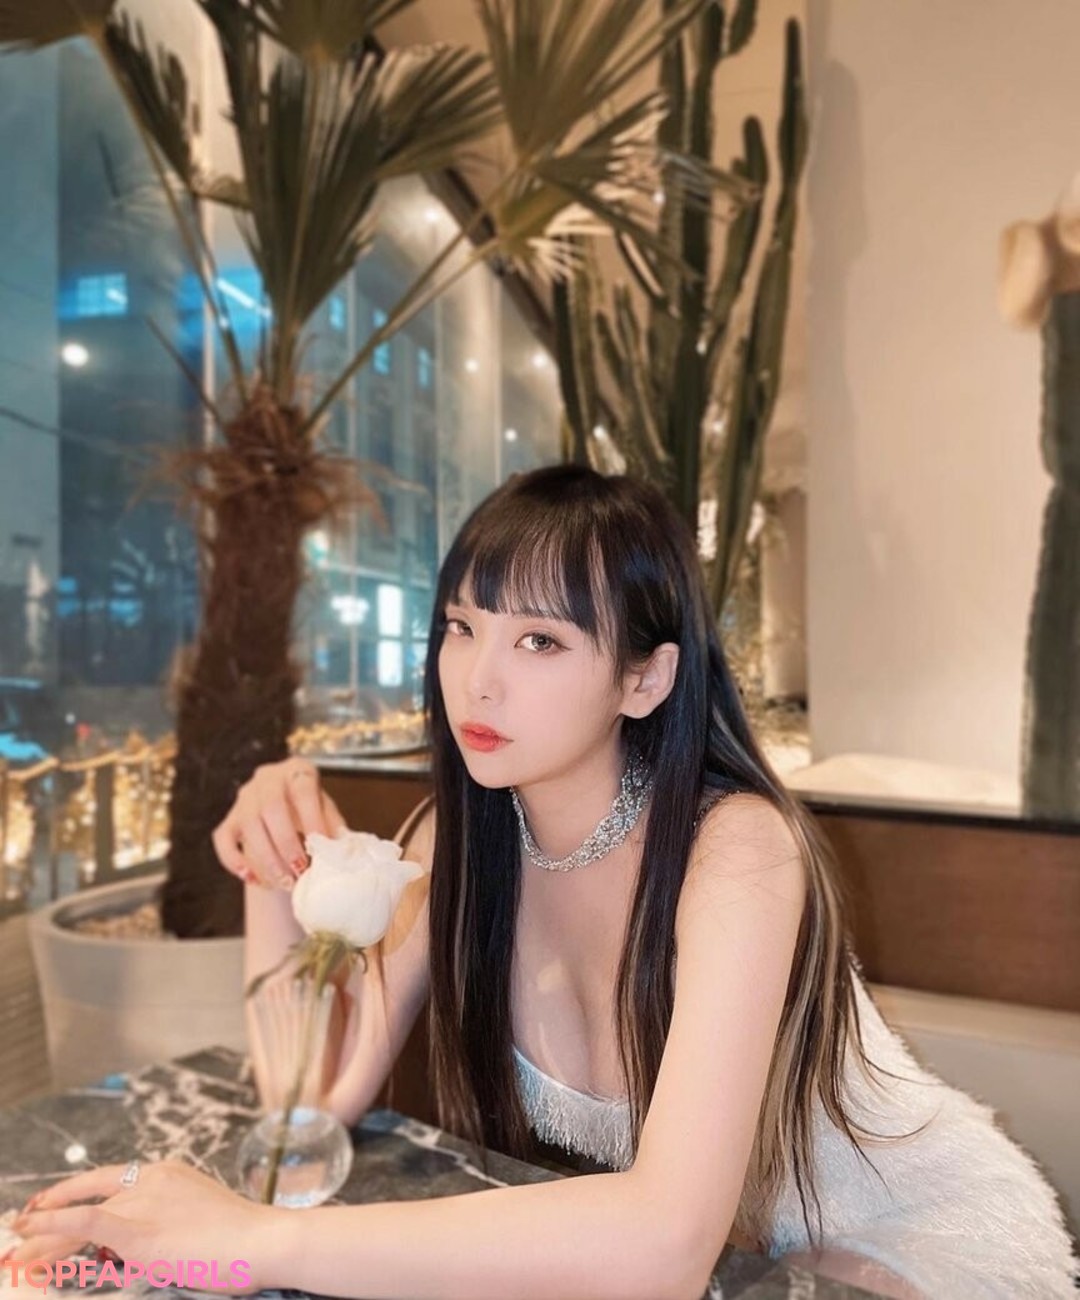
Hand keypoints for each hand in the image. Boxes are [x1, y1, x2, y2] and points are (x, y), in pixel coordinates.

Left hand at [8, 1160, 280, 1294]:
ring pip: (80, 1217)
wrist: (261, 1239)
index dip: (72, 1194)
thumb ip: (167, 1222)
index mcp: (166, 1172)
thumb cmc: (242, 1239)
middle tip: (21, 1236)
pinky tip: (28, 1230)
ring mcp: (143, 1203)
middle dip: (49, 1220)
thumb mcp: (198, 1220)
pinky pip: (85, 1221)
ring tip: (19, 1256)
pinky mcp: (137, 1231)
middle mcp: (150, 1179)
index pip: (107, 1182)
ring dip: (44, 1237)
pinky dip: (52, 1223)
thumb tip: (144, 1245)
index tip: (47, 1208)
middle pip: (88, 1199)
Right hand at [213, 757, 346, 890]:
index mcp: (297, 771)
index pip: (303, 789)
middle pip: (270, 808)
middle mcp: (267, 779)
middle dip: (285, 844)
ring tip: (284, 882)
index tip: (321, 847)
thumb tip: (343, 850)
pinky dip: (234, 861)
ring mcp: (244, 798)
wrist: (286, 808)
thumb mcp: (327, 810)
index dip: (312, 818)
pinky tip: (252, 878)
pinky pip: (223, 839)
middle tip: (300, 871)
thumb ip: (334, 826)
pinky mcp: (229, 818)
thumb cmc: (311, 809)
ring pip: (248, 826)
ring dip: (266, 858)